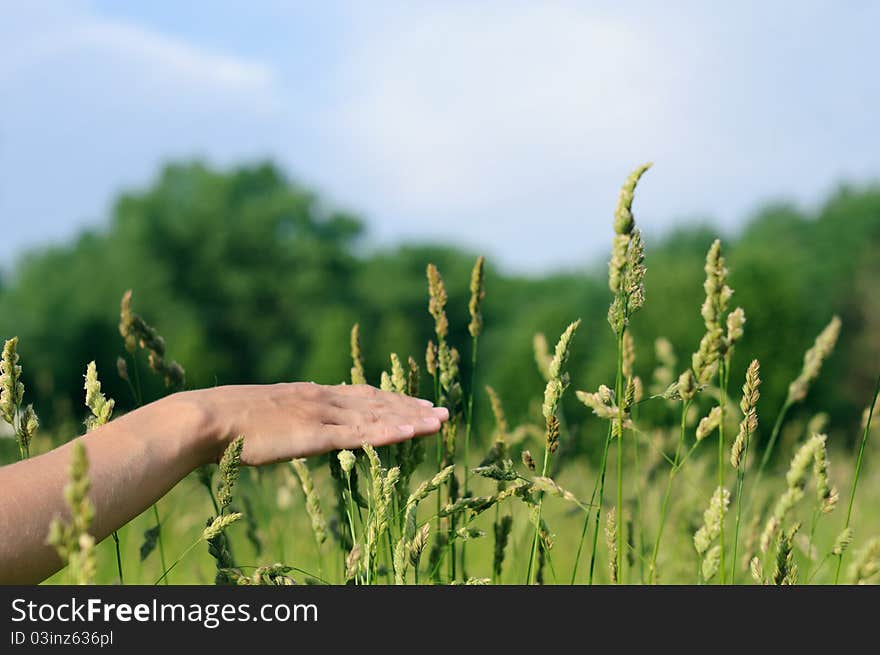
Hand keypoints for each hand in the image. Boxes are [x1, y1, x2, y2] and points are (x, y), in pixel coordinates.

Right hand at [189, 383, 448, 465]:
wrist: (208, 419)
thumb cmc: (227, 424)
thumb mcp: (265, 415)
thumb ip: (286, 418)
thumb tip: (293, 425)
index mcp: (310, 394)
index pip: (360, 395)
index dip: (389, 400)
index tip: (412, 403)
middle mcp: (323, 398)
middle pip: (377, 402)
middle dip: (410, 407)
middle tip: (440, 410)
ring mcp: (323, 414)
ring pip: (378, 415)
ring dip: (412, 418)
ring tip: (440, 420)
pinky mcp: (318, 433)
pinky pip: (363, 433)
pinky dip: (391, 431)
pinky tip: (414, 432)